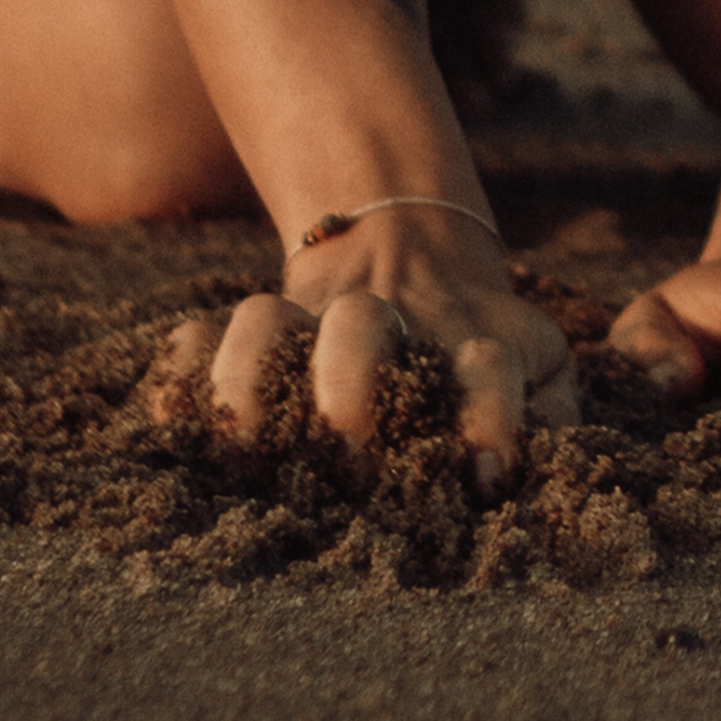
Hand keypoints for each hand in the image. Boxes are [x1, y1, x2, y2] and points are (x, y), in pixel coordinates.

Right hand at [152, 206, 578, 495]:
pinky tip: (172, 417)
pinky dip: (178, 370)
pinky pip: (196, 336)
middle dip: (350, 380)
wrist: (409, 246)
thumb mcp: (535, 363)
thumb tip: (519, 474)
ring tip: (243, 442)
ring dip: (248, 374)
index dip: (489, 413)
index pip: (486, 365)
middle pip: (357, 325)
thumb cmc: (477, 346)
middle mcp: (381, 323)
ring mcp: (306, 322)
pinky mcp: (250, 330)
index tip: (486, 473)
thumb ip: (547, 409)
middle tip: (349, 441)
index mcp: (462, 338)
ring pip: (263, 321)